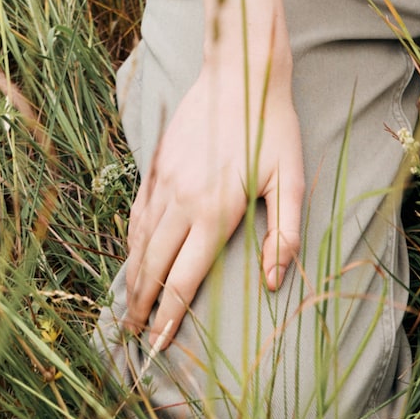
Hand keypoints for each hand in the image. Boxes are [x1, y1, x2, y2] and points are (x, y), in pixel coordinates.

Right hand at [122, 53, 303, 351]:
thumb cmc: (273, 128)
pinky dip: (131, 242)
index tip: (157, 346)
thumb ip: (285, 235)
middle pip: (152, 267)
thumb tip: (274, 283)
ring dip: (131, 278)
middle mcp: (182, 201)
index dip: (168, 318)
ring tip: (128, 306)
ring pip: (139, 242)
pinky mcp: (156, 164)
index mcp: (215, 212)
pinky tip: (132, 256)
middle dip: (141, 307)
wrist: (240, 72)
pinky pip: (137, 213)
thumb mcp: (292, 181)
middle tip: (133, 338)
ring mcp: (164, 181)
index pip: (183, 280)